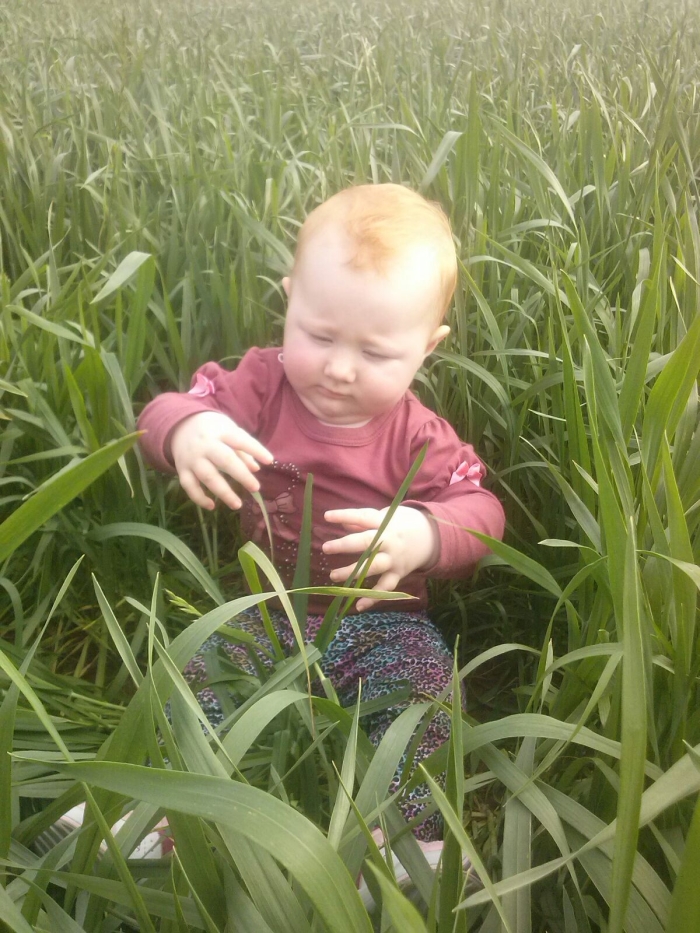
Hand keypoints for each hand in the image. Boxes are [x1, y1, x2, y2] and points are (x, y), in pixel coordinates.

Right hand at [169, 411, 272, 509]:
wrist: (181, 426)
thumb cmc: (213, 431)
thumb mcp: (229, 431)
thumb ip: (243, 449)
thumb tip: (256, 468)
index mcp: (220, 432)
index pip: (239, 440)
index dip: (255, 449)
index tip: (269, 461)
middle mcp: (205, 445)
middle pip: (224, 460)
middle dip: (241, 475)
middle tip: (256, 488)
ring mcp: (192, 458)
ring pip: (207, 476)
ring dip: (223, 492)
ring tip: (237, 504)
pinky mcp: (182, 469)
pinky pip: (189, 486)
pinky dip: (199, 498)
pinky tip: (212, 506)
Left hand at [322, 506, 438, 610]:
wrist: (431, 537)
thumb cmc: (401, 523)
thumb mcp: (385, 516)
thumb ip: (363, 521)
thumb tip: (341, 523)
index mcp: (384, 522)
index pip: (363, 517)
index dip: (345, 516)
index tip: (327, 516)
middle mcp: (389, 541)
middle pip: (367, 542)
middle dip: (346, 545)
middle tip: (326, 548)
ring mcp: (394, 559)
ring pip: (373, 566)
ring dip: (353, 572)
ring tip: (333, 576)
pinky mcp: (398, 573)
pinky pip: (385, 587)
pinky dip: (373, 598)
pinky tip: (358, 605)